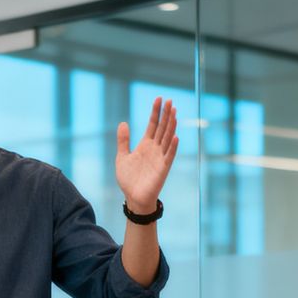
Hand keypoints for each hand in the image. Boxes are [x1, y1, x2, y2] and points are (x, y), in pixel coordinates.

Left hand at [115, 96, 178, 212]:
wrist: (133, 198)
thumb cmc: (129, 179)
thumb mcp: (122, 157)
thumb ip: (123, 140)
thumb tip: (123, 123)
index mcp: (145, 145)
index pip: (153, 124)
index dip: (156, 112)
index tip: (159, 99)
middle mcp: (154, 149)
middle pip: (162, 128)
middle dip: (166, 114)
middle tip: (170, 100)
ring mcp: (160, 158)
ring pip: (167, 138)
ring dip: (171, 126)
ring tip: (174, 112)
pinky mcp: (163, 169)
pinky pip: (169, 156)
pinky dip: (172, 147)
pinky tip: (174, 136)